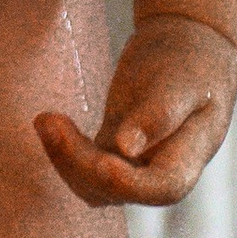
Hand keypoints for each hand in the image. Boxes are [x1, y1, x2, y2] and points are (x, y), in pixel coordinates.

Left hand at [36, 15, 236, 208]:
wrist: (188, 46)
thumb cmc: (191, 59)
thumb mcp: (183, 79)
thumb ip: (160, 113)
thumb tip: (127, 148)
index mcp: (191, 154)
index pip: (165, 187)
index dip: (132, 184)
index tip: (102, 163)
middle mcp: (163, 169)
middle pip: (120, 191)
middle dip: (81, 164)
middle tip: (51, 122)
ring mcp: (136, 165)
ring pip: (95, 185)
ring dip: (65, 158)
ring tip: (45, 120)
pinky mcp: (113, 151)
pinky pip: (83, 167)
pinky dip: (63, 148)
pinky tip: (47, 120)